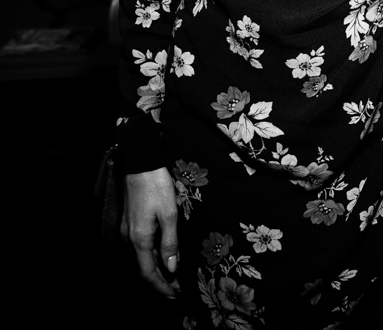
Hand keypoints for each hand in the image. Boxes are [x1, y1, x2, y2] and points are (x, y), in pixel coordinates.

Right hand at [122, 168, 179, 296]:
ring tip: (173, 276)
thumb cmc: (157, 187)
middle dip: (160, 280)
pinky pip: (140, 246)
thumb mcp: (170, 214)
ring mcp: (127, 230)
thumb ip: (170, 242)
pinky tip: (164, 254)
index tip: (174, 295)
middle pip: (143, 267)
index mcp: (139, 239)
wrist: (141, 164)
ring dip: (157, 269)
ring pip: (141, 257)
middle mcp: (129, 238)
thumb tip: (171, 268)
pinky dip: (152, 255)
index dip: (161, 286)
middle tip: (177, 290)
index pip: (148, 272)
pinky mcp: (130, 222)